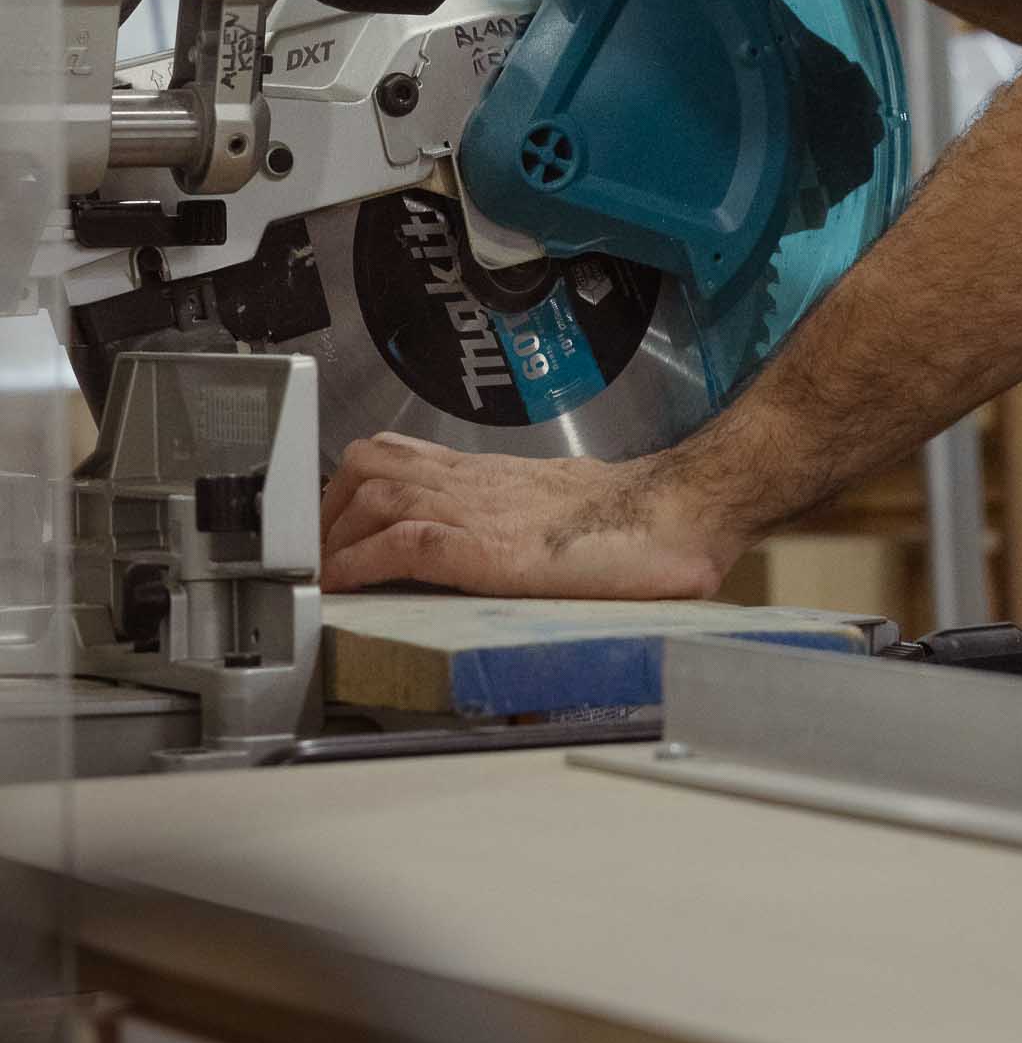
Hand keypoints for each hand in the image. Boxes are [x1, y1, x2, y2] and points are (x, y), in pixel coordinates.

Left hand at [319, 433, 735, 597]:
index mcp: (496, 476)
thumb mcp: (568, 514)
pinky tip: (345, 586)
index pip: (400, 456)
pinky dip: (362, 562)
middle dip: (330, 504)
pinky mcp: (490, 549)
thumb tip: (528, 554)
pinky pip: (406, 542)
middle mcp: (480, 483)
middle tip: (315, 547)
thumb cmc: (643, 522)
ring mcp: (483, 511)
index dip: (352, 486)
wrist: (685, 512)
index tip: (332, 522)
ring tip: (322, 570)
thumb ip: (534, 525)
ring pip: (377, 491)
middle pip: (373, 462)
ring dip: (336, 533)